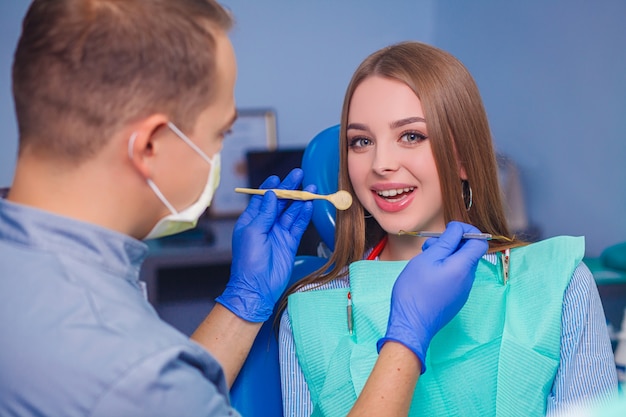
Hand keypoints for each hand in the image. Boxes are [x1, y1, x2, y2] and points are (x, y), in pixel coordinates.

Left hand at [216, 169, 313, 321]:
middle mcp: (265, 224)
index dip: (271, 187)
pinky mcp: (290, 242)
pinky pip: (298, 225)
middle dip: (289, 188)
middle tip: (299, 174)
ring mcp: (278, 233)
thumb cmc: (248, 261)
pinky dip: (304, 215)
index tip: (279, 178)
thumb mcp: (253, 232)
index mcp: (251, 220)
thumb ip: (264, 213)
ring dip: (300, 200)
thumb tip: (272, 195)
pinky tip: (309, 205)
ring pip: (291, 212)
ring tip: (311, 187)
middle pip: (280, 202)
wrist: (257, 287)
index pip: (263, 199)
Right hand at [377, 221, 488, 370]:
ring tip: (424, 260)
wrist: (411, 324)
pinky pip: (454, 278)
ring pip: (459, 265)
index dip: (468, 231)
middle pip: (468, 253)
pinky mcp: (455, 299)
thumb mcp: (428, 258)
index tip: (451, 230)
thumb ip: (446, 241)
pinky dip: (444, 270)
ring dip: (445, 257)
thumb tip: (458, 229)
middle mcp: (467, 279)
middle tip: (429, 246)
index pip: (480, 242)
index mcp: (463, 267)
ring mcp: (462, 291)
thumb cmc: (416, 290)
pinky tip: (426, 275)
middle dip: (451, 244)